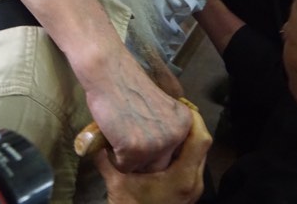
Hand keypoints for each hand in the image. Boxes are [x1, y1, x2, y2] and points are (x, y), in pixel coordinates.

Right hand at [85, 56, 192, 172]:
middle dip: (143, 158)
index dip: (155, 150)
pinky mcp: (135, 149)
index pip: (174, 154)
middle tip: (128, 140)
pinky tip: (111, 135)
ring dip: (128, 158)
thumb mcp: (160, 109)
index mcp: (185, 123)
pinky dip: (113, 156)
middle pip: (160, 165)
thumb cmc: (128, 85)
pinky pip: (123, 166)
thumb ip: (165, 128)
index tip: (141, 137)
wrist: (110, 72)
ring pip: (141, 168)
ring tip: (118, 136)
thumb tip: (161, 152)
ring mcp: (158, 144)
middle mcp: (177, 135)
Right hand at [96, 108, 210, 203]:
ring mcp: (194, 188)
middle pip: (202, 145)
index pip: (200, 140)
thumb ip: (107, 160)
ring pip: (199, 155)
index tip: (183, 105)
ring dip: (189, 139)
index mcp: (183, 177)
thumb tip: (94, 138)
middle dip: (192, 126)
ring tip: (173, 124)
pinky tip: (168, 146)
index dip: (195, 119)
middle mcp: (194, 181)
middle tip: (177, 110)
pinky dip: (185, 152)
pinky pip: (193, 164)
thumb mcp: (117, 184)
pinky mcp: (188, 191)